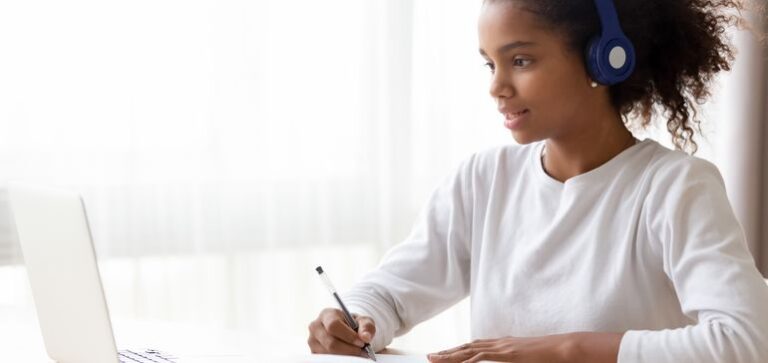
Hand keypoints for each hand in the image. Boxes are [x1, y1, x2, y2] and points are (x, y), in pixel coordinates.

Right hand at [307, 308, 375, 356]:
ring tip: (358, 353)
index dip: (348, 336)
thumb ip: (366, 326)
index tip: (361, 342)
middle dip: (349, 349)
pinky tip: (349, 356)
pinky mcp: (314, 352)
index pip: (333, 326)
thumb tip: (365, 337)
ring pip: (329, 353)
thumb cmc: (354, 324)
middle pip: (330, 343)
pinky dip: (340, 359)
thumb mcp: (363, 321)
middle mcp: (315, 327)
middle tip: (362, 351)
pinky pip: (327, 359)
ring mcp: (312, 341)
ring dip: (346, 356)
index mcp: (326, 314)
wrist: (346, 330)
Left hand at [427, 332, 621, 362]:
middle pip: (467, 346)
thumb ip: (514, 360)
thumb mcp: (525, 358)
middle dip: (448, 352)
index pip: (474, 346)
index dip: (458, 350)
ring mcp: (503, 347)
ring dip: (451, 355)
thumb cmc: (548, 355)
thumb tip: (508, 362)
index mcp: (503, 344)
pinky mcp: (508, 354)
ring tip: (435, 360)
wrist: (563, 348)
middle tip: (430, 356)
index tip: (444, 354)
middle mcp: (499, 343)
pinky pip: (484, 358)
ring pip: (470, 350)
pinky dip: (470, 361)